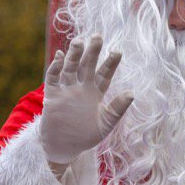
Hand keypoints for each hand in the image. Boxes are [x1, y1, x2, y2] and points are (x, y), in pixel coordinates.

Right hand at [40, 35, 133, 165]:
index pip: (104, 74)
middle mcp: (81, 87)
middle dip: (92, 51)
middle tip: (97, 36)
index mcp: (96, 92)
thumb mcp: (105, 124)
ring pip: (70, 68)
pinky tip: (59, 57)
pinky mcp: (52, 95)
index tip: (117, 52)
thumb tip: (131, 93)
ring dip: (74, 55)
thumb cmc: (86, 137)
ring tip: (78, 42)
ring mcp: (66, 90)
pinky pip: (53, 78)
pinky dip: (55, 67)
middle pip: (87, 65)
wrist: (64, 148)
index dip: (110, 63)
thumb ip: (117, 109)